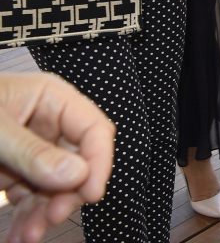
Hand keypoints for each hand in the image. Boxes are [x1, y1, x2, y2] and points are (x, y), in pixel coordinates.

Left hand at [0, 73, 114, 242]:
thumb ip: (32, 152)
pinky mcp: (12, 171)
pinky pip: (30, 197)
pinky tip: (17, 236)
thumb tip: (77, 175)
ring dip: (43, 214)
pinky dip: (25, 218)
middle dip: (64, 196)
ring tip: (25, 237)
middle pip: (76, 163)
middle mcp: (46, 124)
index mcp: (50, 100)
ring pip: (54, 187)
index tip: (89, 194)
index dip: (98, 161)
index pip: (93, 129)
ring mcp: (30, 150)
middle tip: (51, 219)